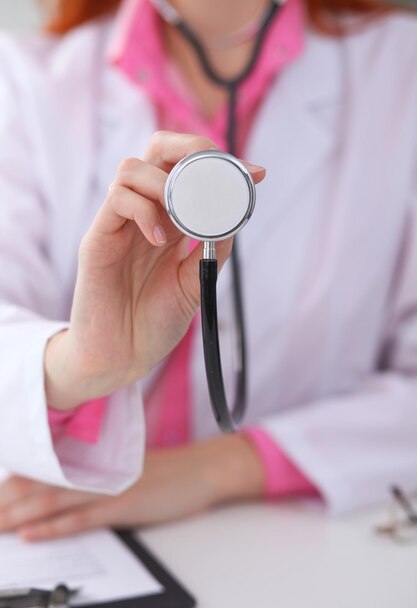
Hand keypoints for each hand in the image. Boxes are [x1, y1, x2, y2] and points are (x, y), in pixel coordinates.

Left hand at [0, 434, 264, 540]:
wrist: (201, 469)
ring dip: (18, 515)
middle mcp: (97, 470)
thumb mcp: (126, 466)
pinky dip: (52, 528)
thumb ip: (95, 472)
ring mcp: (108, 487)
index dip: (13, 482)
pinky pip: (80, 519)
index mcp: (95, 458)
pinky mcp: (122, 506)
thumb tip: (61, 483)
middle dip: (6, 502)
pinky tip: (30, 534)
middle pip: (40, 485)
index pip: (43, 468)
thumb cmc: (166, 470)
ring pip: (52, 501)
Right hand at [45, 132, 265, 409]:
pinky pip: (118, 199)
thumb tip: (235, 214)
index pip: (189, 172)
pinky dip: (144, 210)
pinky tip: (159, 240)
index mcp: (168, 222)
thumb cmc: (154, 321)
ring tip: (181, 220)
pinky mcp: (97, 238)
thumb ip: (212, 247)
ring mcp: (118, 224)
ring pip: (133, 167)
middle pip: (157, 152)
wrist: (122, 357)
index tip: (257, 173)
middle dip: (191, 150)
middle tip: (216, 172)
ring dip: (165, 183)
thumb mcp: (194, 282)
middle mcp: (143, 214)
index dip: (222, 164)